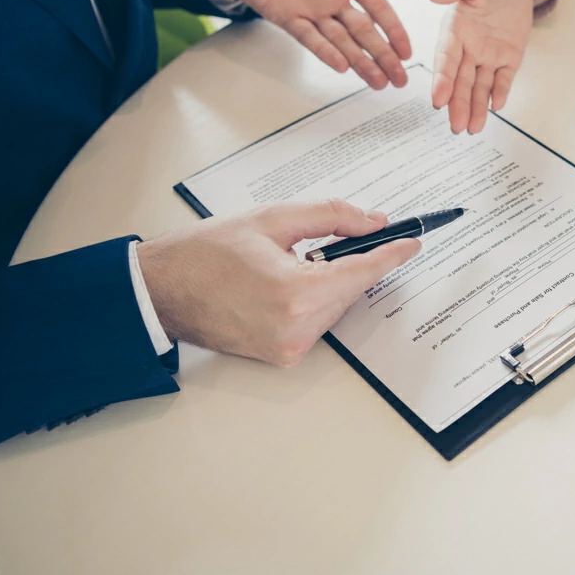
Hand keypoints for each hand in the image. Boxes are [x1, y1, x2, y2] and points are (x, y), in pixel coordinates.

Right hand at [137, 200, 419, 366]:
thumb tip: (373, 222)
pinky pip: (319, 323)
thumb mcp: (272, 219)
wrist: (161, 290)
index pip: (362, 272)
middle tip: (360, 236)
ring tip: (302, 259)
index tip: (413, 242)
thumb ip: (330, 217)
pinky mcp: (282, 357)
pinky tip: (294, 281)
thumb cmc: (206, 252)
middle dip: (358, 262)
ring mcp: (289, 348)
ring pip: (337, 306)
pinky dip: (317, 301)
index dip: (392, 254)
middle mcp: (295, 328)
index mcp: (294, 292)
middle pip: (352, 289)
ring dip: (335, 282)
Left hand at [209, 0, 412, 89]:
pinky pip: (310, 37)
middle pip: (365, 33)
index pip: (379, 8)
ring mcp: (311, 9)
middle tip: (400, 80)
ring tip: (379, 82)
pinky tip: (342, 65)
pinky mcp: (287, 16)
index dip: (394, 30)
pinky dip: (325, 51)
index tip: (408, 52)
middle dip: (384, 56)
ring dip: (361, 62)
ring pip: (342, 41)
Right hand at [425, 0, 534, 133]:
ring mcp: (487, 55)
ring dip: (476, 107)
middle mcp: (467, 47)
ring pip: (479, 86)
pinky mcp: (507, 58)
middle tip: (456, 126)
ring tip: (473, 128)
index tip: (438, 100)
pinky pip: (503, 79)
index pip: (445, 60)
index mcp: (453, 30)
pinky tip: (497, 107)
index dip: (441, 80)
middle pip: (460, 81)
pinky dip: (500, 92)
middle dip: (458, 104)